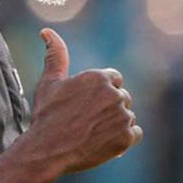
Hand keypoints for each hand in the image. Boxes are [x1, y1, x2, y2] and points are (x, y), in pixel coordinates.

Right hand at [19, 28, 142, 173]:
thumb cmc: (47, 115)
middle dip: (109, 108)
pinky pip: (135, 134)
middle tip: (87, 121)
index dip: (101, 92)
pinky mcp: (126, 137)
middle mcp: (115, 94)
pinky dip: (124, 138)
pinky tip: (106, 141)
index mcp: (99, 77)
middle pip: (122, 98)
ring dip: (116, 124)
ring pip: (128, 116)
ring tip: (94, 133)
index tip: (88, 104)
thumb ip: (55, 55)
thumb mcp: (50, 82)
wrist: (48, 150)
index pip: (114, 79)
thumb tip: (47, 32)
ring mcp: (122, 116)